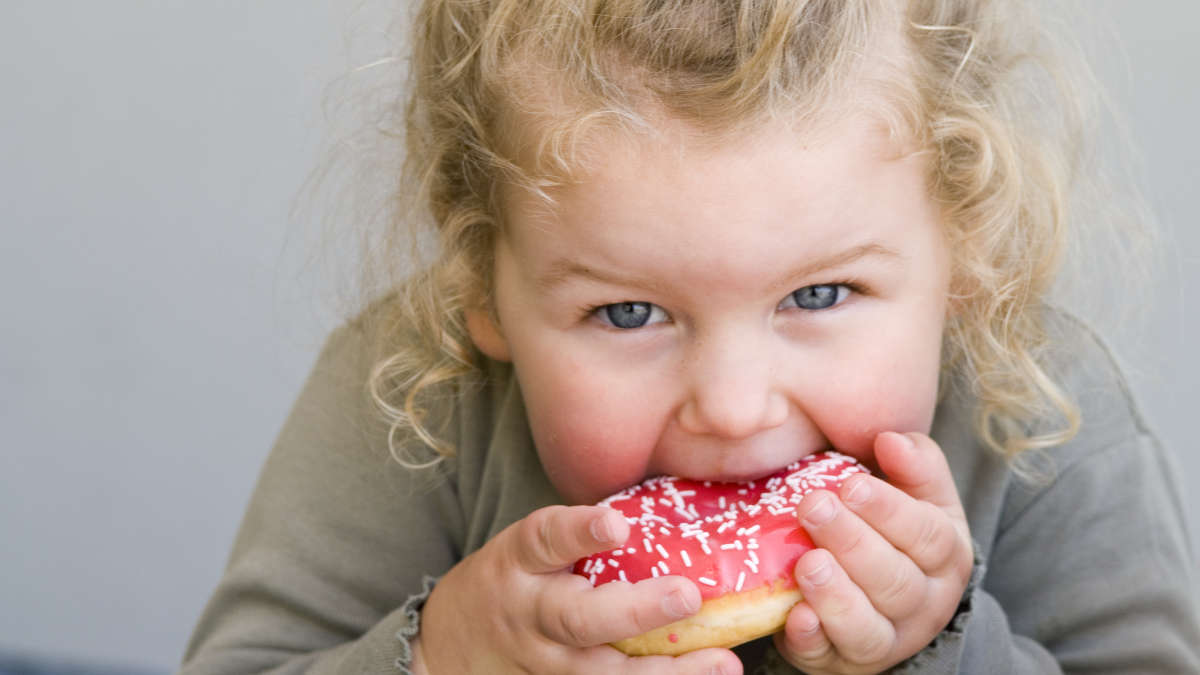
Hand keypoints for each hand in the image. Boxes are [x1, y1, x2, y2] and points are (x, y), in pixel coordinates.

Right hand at [415, 504, 742, 673]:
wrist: (449, 643)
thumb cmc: (513, 579)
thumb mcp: (530, 547)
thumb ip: (580, 536)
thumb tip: (673, 509)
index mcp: (521, 561)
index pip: (547, 538)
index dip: (580, 532)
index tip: (617, 525)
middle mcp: (528, 614)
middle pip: (578, 620)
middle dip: (637, 610)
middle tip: (687, 596)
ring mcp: (539, 663)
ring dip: (663, 673)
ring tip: (720, 663)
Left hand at [775, 432, 972, 673]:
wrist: (883, 602)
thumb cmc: (894, 533)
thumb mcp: (918, 496)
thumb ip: (914, 464)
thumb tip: (891, 440)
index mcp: (946, 556)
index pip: (927, 535)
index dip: (889, 510)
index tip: (851, 485)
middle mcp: (924, 605)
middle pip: (895, 581)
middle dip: (852, 543)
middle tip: (813, 508)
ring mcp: (885, 640)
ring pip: (868, 628)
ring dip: (836, 596)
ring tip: (808, 563)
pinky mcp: (841, 662)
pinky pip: (828, 657)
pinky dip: (812, 639)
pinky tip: (795, 616)